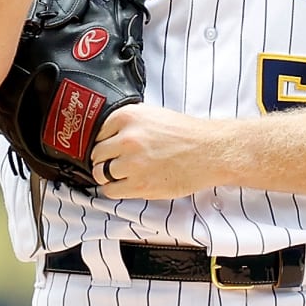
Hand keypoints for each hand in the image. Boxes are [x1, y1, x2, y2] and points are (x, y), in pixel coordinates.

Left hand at [89, 104, 225, 200]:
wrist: (209, 152)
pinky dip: (113, 190)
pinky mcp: (141, 185)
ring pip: (101, 173)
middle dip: (102, 159)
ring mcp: (133, 163)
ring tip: (120, 175)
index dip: (102, 142)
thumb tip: (106, 132)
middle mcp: (127, 139)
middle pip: (96, 154)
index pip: (96, 133)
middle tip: (112, 162)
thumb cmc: (185, 133)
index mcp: (127, 117)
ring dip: (107, 176)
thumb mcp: (151, 114)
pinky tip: (124, 185)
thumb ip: (127, 122)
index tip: (108, 148)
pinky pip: (111, 191)